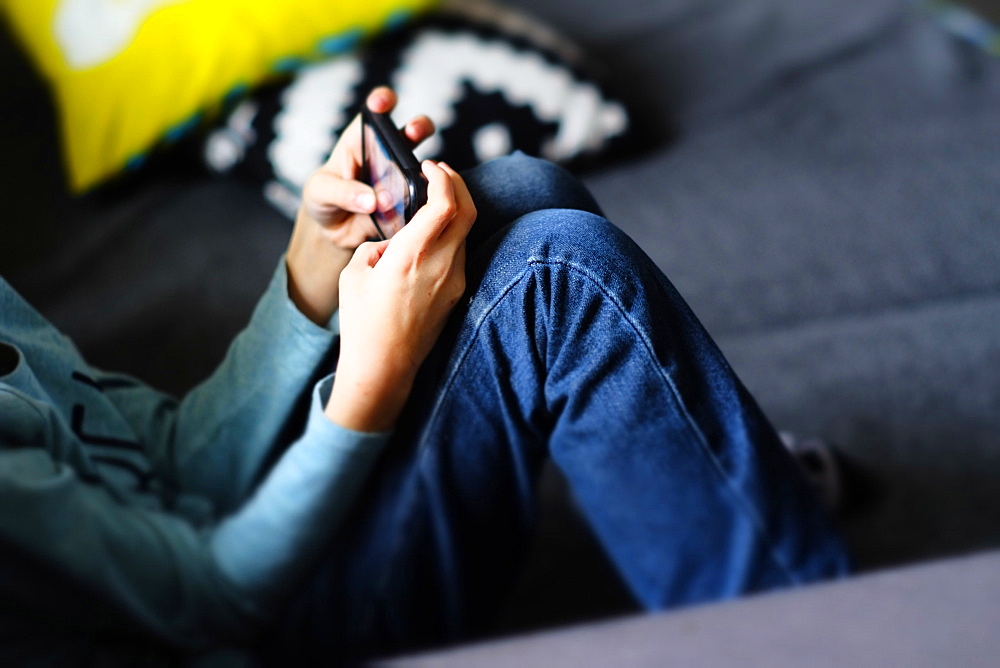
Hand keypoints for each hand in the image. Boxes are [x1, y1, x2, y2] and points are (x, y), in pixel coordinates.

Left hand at [285, 87, 434, 324]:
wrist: (332, 233)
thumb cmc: (323, 200)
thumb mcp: (320, 192)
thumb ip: (342, 192)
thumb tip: (372, 200)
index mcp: (362, 140)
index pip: (376, 111)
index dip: (383, 100)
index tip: (382, 103)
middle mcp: (388, 155)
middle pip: (413, 132)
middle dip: (419, 127)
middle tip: (413, 133)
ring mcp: (403, 179)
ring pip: (426, 166)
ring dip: (430, 169)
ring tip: (422, 177)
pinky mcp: (410, 203)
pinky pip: (423, 201)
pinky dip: (425, 203)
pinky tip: (420, 210)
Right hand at [325, 161, 476, 431]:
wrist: (383, 367)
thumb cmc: (362, 321)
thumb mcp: (355, 272)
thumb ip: (377, 245)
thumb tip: (393, 242)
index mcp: (412, 255)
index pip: (445, 203)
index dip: (442, 177)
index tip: (429, 166)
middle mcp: (441, 265)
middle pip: (468, 210)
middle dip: (457, 183)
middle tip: (440, 171)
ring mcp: (454, 280)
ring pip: (466, 231)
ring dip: (455, 208)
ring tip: (434, 199)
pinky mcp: (457, 293)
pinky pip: (461, 252)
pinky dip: (452, 232)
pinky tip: (435, 233)